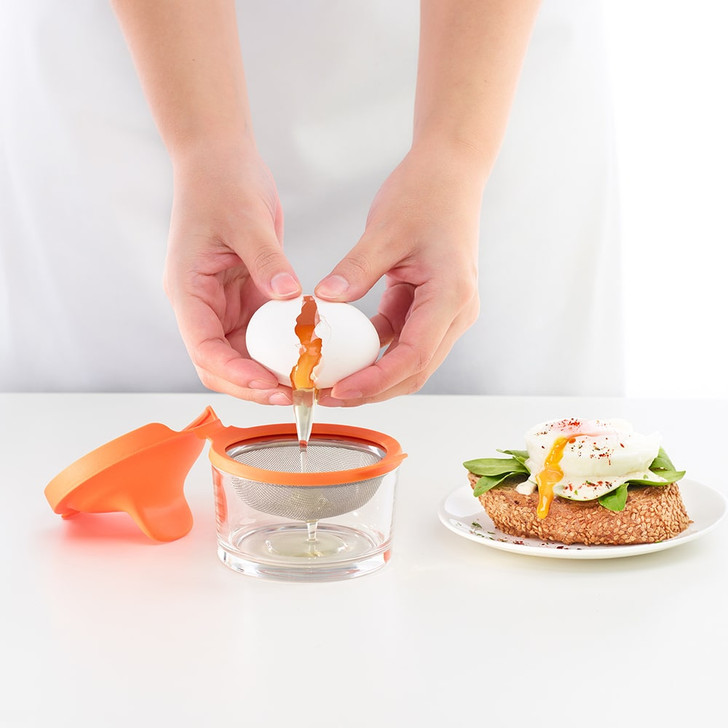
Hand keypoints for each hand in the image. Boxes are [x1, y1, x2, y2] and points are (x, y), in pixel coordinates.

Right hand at [164, 141, 299, 403]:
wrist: (221, 161)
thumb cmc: (221, 183)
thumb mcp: (246, 219)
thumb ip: (266, 260)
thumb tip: (289, 296)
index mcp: (189, 291)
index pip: (203, 349)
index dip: (235, 373)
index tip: (269, 384)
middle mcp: (203, 306)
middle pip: (220, 364)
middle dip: (253, 386)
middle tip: (294, 394)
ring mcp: (224, 305)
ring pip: (242, 356)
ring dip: (269, 373)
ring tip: (306, 383)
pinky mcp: (246, 297)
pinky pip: (263, 335)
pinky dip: (282, 348)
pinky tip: (308, 353)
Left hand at [314, 143, 484, 404]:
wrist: (451, 173)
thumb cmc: (427, 194)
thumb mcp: (385, 231)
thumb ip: (356, 269)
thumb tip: (324, 300)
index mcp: (451, 296)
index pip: (414, 356)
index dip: (376, 381)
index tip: (340, 391)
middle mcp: (455, 312)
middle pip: (415, 371)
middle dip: (372, 390)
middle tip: (327, 395)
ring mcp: (445, 312)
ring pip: (409, 361)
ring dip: (373, 375)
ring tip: (330, 381)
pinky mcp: (430, 306)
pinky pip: (401, 338)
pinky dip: (374, 351)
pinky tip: (342, 351)